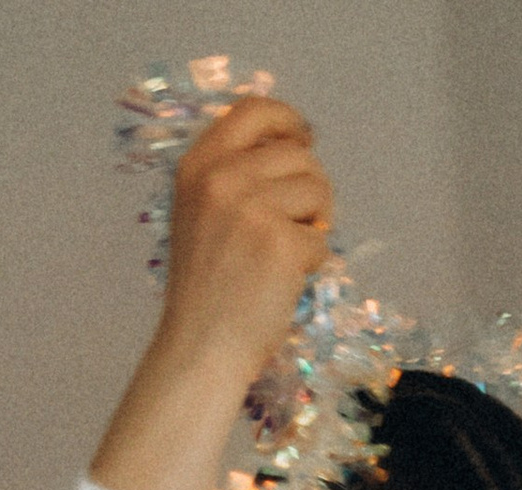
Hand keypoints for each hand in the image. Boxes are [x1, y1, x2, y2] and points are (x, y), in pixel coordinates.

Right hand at [161, 93, 333, 380]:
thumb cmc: (206, 290)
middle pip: (297, 155)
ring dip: (316, 223)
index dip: (287, 121)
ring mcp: (252, 208)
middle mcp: (223, 177)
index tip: (304, 139)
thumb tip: (291, 148)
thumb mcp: (200, 213)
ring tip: (291, 254)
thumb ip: (232, 176)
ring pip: (317, 189)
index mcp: (199, 164)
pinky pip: (321, 241)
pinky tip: (286, 281)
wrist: (201, 347)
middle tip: (304, 223)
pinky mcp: (282, 243)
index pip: (253, 110)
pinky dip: (313, 263)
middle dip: (312, 187)